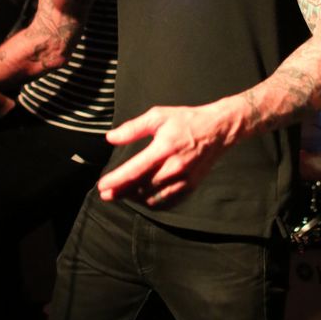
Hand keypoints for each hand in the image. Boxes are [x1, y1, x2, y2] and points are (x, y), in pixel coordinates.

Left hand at [99, 104, 234, 206]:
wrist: (218, 129)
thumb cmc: (186, 120)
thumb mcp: (158, 116)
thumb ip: (133, 128)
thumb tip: (111, 138)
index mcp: (164, 148)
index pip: (135, 170)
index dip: (116, 180)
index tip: (102, 186)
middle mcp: (174, 167)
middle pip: (141, 188)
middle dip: (121, 192)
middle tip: (106, 194)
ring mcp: (184, 179)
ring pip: (154, 198)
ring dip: (135, 199)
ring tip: (124, 194)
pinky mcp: (191, 186)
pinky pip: (168, 201)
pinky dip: (153, 203)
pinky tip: (143, 198)